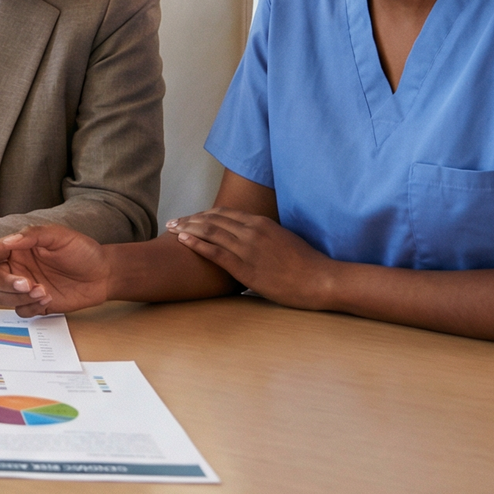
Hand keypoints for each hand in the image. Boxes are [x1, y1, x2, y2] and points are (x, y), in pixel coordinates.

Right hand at [0, 225, 111, 315]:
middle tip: (29, 284)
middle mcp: (18, 267)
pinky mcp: (36, 304)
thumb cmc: (82, 250)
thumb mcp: (59, 236)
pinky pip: (20, 311)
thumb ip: (32, 235)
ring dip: (19, 297)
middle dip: (7, 284)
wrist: (103, 274)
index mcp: (18, 248)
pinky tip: (49, 300)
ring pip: (3, 298)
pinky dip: (31, 308)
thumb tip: (8, 241)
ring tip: (44, 292)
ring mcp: (26, 287)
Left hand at [168, 210, 336, 310]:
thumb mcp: (284, 240)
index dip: (203, 214)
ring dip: (187, 228)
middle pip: (212, 220)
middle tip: (172, 220)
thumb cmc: (306, 264)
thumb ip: (264, 235)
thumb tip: (251, 238)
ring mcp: (248, 248)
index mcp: (260, 223)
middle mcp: (251, 231)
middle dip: (189, 219)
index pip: (224, 213)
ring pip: (209, 232)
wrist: (321, 280)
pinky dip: (196, 244)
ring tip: (171, 228)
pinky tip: (182, 240)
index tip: (190, 217)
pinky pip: (215, 252)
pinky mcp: (246, 267)